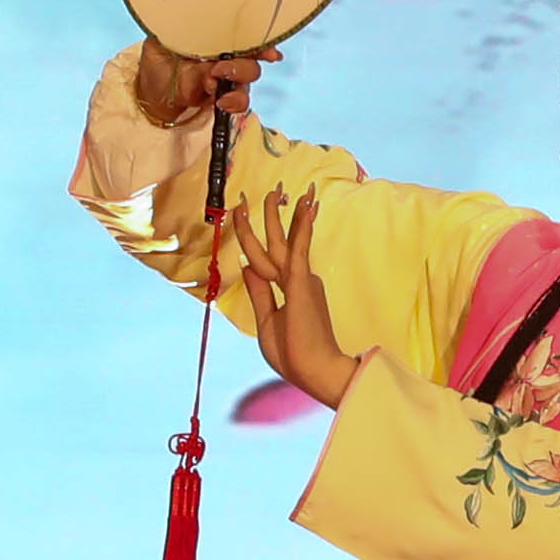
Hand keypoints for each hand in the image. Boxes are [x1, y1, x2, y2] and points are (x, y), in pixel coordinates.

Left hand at [130, 40, 274, 130]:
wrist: (152, 92)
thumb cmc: (158, 61)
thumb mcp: (159, 41)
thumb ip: (174, 31)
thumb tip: (185, 18)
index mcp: (215, 37)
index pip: (244, 34)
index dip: (261, 40)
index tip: (269, 51)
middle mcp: (227, 55)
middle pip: (252, 56)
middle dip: (243, 63)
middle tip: (219, 69)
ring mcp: (228, 78)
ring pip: (250, 77)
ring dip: (238, 81)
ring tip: (212, 85)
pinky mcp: (224, 97)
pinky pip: (240, 100)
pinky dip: (235, 102)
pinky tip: (220, 102)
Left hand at [206, 187, 359, 407]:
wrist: (313, 370)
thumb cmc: (293, 353)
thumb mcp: (267, 321)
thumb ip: (260, 292)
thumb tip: (247, 265)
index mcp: (289, 290)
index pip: (270, 259)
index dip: (257, 239)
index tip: (247, 219)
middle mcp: (297, 280)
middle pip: (278, 242)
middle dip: (272, 216)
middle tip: (270, 192)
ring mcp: (300, 280)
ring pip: (285, 240)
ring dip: (283, 214)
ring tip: (282, 190)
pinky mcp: (301, 282)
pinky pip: (298, 248)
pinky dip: (302, 226)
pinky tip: (306, 206)